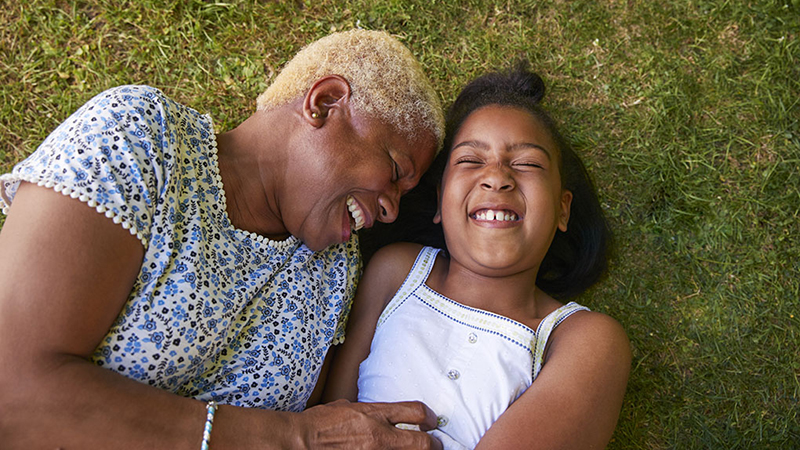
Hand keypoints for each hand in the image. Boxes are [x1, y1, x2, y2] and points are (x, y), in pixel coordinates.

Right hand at [297, 399, 442, 448]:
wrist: (302, 442)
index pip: (415, 412)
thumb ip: (370, 412)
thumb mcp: (348, 407)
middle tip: (435, 445)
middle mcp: (379, 436)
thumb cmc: (320, 424)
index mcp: (374, 414)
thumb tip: (384, 416)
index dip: (429, 417)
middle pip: (422, 443)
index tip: (430, 422)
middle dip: (433, 445)